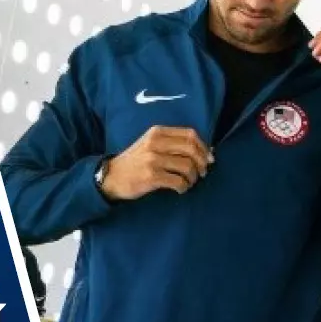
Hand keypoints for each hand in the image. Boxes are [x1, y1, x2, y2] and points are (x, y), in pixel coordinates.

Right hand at [99, 126, 213, 200]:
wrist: (112, 176)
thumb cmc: (136, 161)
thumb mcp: (150, 144)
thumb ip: (172, 144)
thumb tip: (205, 152)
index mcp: (157, 132)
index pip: (190, 134)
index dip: (203, 147)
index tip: (208, 158)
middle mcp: (155, 143)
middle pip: (191, 149)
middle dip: (202, 162)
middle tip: (202, 173)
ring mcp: (153, 159)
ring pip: (187, 166)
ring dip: (193, 178)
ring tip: (188, 182)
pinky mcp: (151, 176)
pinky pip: (178, 181)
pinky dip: (183, 187)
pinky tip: (180, 189)